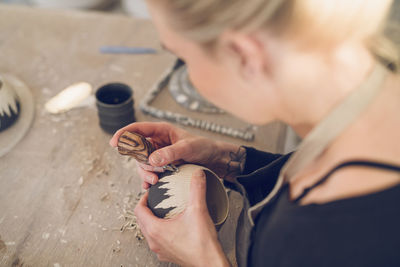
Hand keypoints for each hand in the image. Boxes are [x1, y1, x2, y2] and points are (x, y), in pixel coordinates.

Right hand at [110, 122, 245, 188]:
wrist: (215, 159)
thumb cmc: (204, 147)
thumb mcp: (188, 148)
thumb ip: (170, 153)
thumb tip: (152, 160)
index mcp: (161, 130)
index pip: (136, 129)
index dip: (124, 134)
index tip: (114, 143)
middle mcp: (157, 142)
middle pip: (136, 150)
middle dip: (140, 162)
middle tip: (152, 173)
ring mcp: (158, 154)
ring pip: (141, 164)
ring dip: (145, 173)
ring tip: (155, 181)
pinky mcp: (162, 166)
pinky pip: (149, 172)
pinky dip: (148, 179)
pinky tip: (150, 186)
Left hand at [134, 170, 229, 265]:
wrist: (210, 263)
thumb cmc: (202, 243)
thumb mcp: (198, 210)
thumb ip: (197, 189)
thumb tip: (197, 175)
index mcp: (155, 230)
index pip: (138, 210)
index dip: (143, 198)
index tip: (151, 193)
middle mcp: (154, 242)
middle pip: (141, 221)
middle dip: (147, 208)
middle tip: (156, 200)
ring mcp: (160, 250)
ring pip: (149, 232)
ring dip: (153, 220)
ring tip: (164, 211)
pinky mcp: (168, 255)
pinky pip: (158, 240)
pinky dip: (161, 231)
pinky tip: (173, 226)